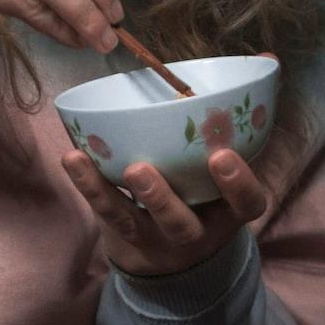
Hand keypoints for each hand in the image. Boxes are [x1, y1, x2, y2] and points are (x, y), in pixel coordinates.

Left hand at [61, 147, 268, 276]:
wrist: (173, 259)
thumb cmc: (203, 194)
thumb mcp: (222, 180)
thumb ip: (226, 137)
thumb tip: (253, 65)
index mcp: (226, 214)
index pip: (247, 205)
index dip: (240, 184)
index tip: (223, 156)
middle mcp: (193, 232)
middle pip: (181, 225)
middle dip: (162, 200)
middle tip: (141, 170)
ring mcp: (154, 238)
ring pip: (132, 223)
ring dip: (109, 193)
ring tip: (86, 162)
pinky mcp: (123, 233)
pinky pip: (103, 212)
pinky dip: (87, 184)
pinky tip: (72, 158)